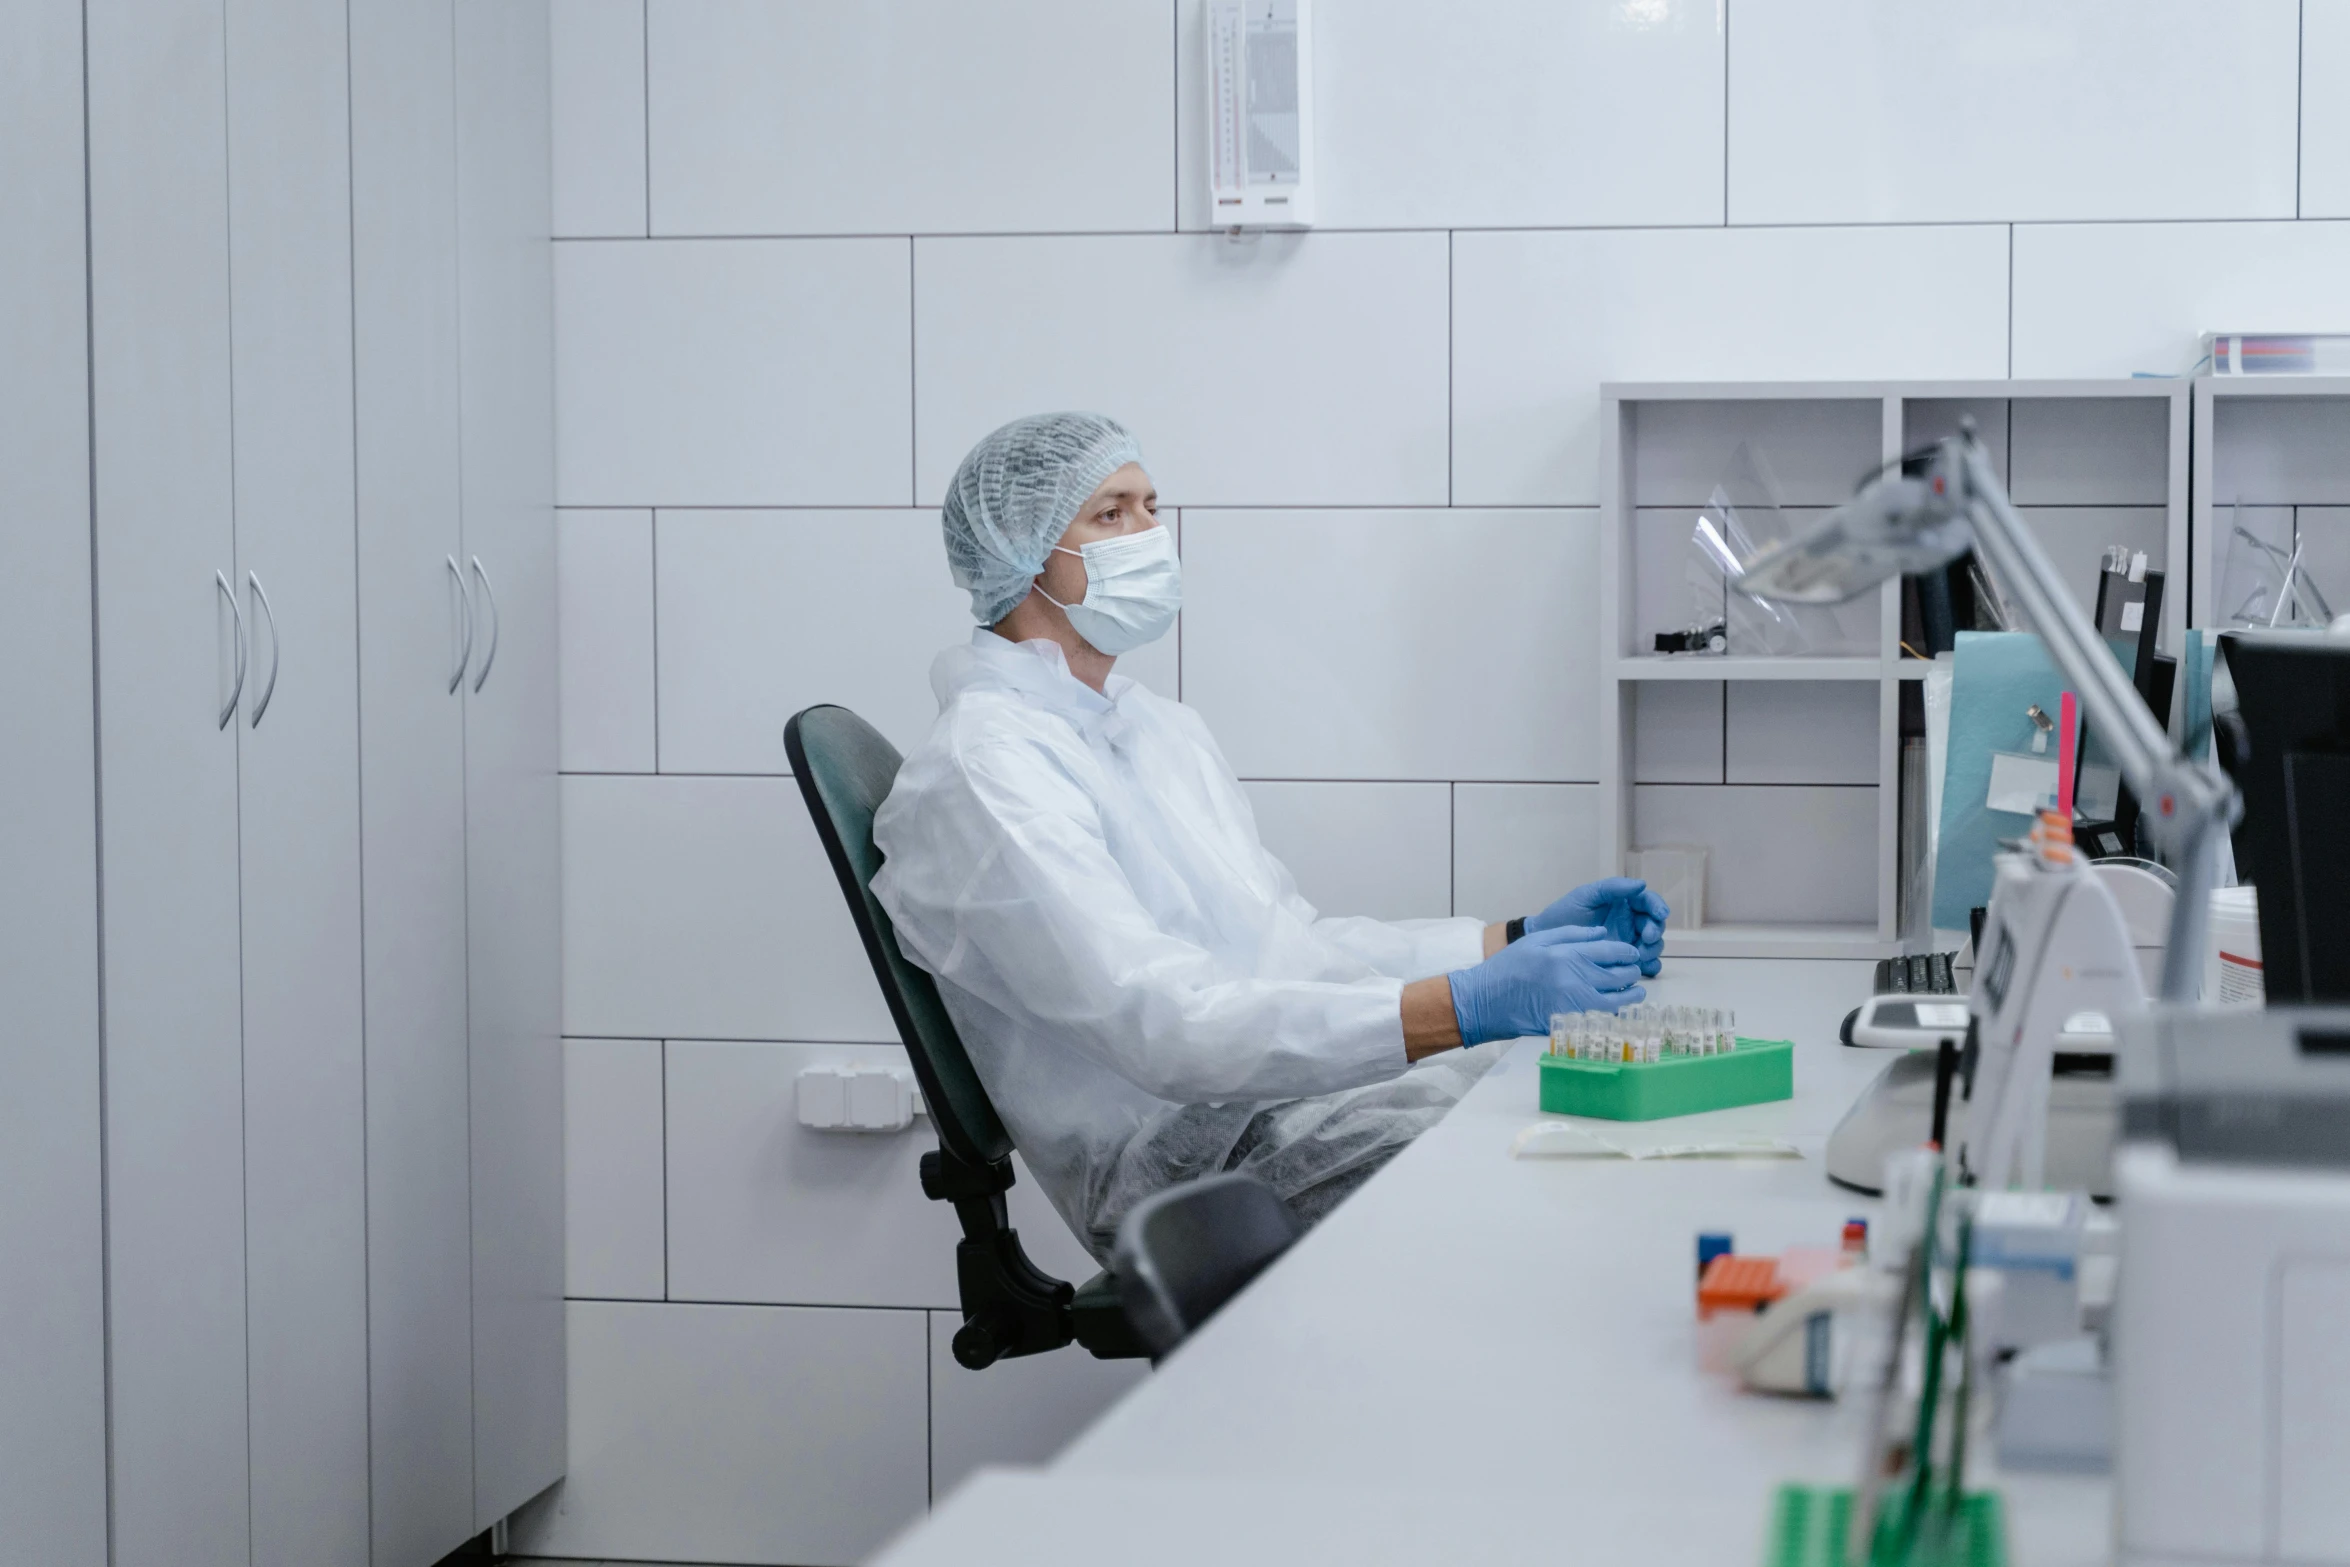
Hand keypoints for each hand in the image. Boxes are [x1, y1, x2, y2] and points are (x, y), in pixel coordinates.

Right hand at [1446, 925, 1646, 1046]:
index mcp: (1568, 955)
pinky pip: (1603, 1019)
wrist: (1486, 1001)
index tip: (1632, 954)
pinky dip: (1616, 1013)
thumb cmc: (1509, 968)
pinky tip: (1617, 1008)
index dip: (1628, 952)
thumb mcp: (1537, 941)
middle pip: (1621, 976)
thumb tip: (1603, 933)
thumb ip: (1572, 934)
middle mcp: (1576, 979)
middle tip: (1633, 971)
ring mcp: (1575, 1004)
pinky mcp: (1571, 1023)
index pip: (1612, 952)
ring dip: (1631, 996)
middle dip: (1632, 972)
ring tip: (1634, 992)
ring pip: (1618, 1001)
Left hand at [1526, 877, 1668, 975]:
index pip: (1648, 902)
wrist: (1545, 939)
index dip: (1658, 907)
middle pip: (1654, 925)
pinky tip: (1641, 968)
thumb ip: (1612, 888)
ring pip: (1653, 946)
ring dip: (1653, 949)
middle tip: (1646, 938)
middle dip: (1655, 931)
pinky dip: (1649, 966)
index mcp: (1624, 903)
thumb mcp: (1585, 896)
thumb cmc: (1563, 914)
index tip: (1660, 914)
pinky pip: (1645, 965)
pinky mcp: (1623, 962)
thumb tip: (1642, 884)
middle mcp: (1630, 923)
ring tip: (1639, 954)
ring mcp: (1628, 943)